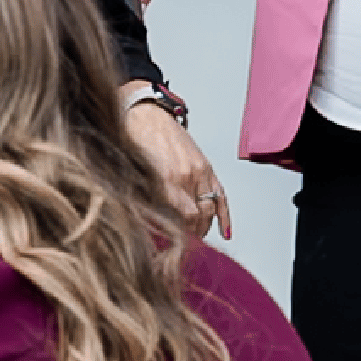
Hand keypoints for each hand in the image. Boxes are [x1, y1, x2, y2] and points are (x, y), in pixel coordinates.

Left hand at [124, 95, 229, 239]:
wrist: (146, 114)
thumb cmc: (136, 140)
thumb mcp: (136, 173)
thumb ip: (147, 200)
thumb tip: (150, 227)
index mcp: (167, 179)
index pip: (183, 220)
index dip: (181, 237)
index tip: (174, 246)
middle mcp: (187, 176)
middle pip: (198, 217)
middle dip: (192, 235)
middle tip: (183, 245)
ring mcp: (200, 171)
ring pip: (210, 209)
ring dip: (205, 227)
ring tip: (196, 238)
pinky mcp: (206, 166)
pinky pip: (221, 196)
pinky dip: (225, 216)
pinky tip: (225, 231)